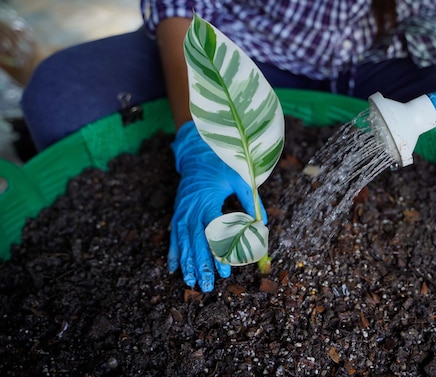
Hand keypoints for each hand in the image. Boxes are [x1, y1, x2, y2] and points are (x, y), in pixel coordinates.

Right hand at [170, 121, 264, 291]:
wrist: (197, 150)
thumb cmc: (221, 163)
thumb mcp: (240, 177)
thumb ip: (251, 200)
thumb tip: (262, 223)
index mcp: (208, 200)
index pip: (213, 232)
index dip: (219, 252)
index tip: (226, 270)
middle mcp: (191, 208)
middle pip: (196, 242)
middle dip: (202, 265)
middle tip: (208, 285)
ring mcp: (182, 211)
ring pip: (183, 242)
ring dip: (187, 263)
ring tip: (191, 282)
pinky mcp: (177, 212)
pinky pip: (173, 235)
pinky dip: (173, 252)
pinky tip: (172, 268)